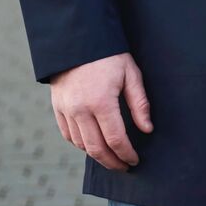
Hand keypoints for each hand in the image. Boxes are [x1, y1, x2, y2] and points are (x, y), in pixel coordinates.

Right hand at [50, 51, 152, 171]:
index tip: (135, 160)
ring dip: (97, 156)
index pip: (115, 139)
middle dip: (112, 162)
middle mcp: (81, 109)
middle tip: (124, 167)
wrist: (77, 39)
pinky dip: (80, 145)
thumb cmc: (109, 55)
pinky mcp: (57, 106)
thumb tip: (147, 129)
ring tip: (111, 158)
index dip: (126, 154)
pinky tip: (92, 146)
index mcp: (101, 101)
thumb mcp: (130, 73)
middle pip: (96, 148)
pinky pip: (68, 135)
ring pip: (81, 145)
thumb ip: (140, 103)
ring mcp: (66, 109)